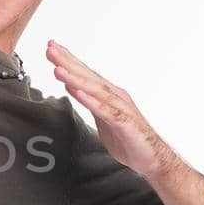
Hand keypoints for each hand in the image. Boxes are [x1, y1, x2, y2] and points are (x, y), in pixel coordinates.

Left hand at [46, 38, 173, 179]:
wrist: (152, 157)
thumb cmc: (127, 137)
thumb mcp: (101, 117)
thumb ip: (88, 101)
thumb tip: (70, 86)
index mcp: (108, 94)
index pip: (85, 73)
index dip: (68, 59)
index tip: (51, 47)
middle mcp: (115, 96)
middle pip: (88, 76)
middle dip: (68, 62)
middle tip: (51, 48)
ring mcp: (121, 108)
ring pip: (96, 90)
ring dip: (76, 79)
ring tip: (58, 69)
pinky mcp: (125, 124)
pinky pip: (106, 112)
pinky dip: (92, 102)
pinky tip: (79, 93)